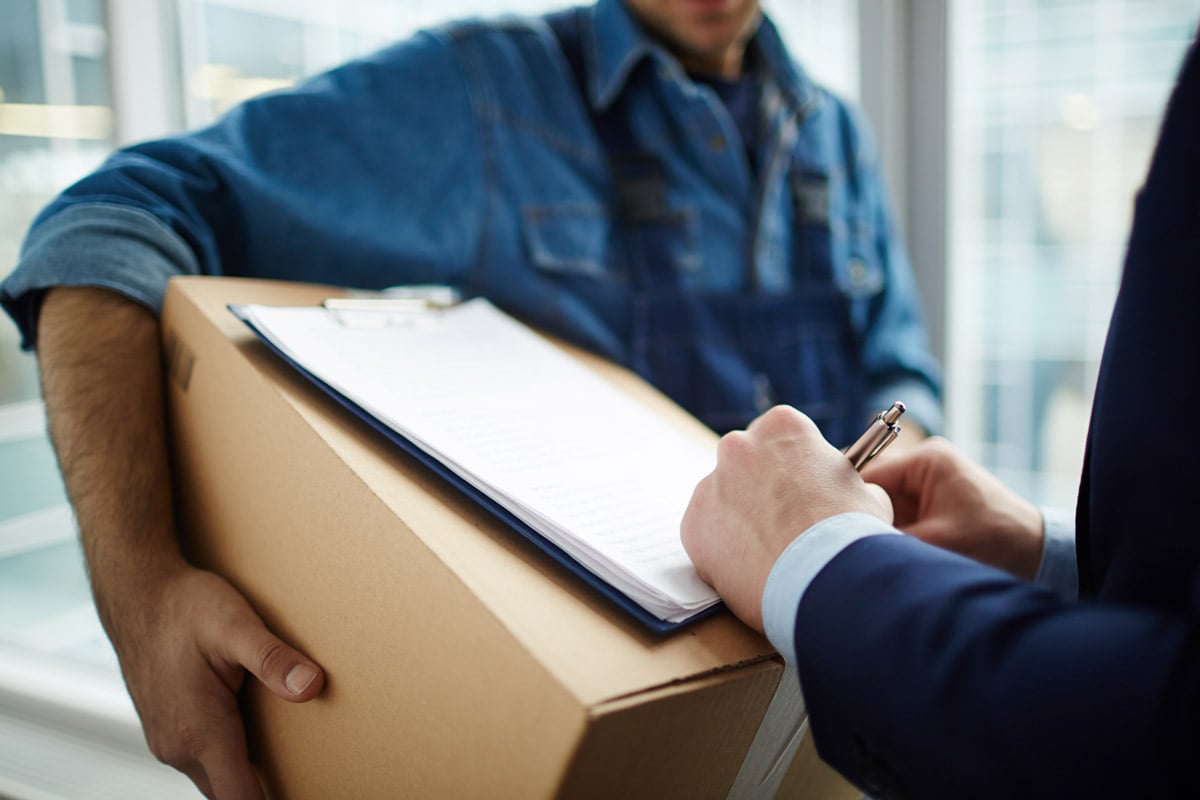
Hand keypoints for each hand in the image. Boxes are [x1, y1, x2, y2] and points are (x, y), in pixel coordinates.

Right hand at [113, 566, 323, 798]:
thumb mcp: (235, 625)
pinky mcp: (167, 732)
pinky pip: (204, 762)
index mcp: (201, 732)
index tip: (301, 793)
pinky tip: (253, 736)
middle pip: (230, 795)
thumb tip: (312, 687)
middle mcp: (179, 748)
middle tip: (307, 777)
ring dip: (245, 776)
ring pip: (216, 779)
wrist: (137, 596)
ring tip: (287, 764)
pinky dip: (229, 760)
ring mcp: (168, 743)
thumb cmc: (186, 608)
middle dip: (263, 791)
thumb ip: (273, 659)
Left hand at [680, 406, 892, 631]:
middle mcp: (738, 446)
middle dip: (759, 489)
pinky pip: (706, 535)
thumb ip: (842, 483)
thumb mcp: (866, 493)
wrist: (824, 578)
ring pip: (722, 500)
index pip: (780, 436)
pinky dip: (723, 550)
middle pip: (745, 464)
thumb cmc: (850, 534)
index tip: (800, 490)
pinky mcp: (692, 525)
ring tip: (770, 554)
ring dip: (740, 520)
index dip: (793, 466)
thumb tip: (841, 492)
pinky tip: (750, 568)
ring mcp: (710, 485)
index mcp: (781, 427)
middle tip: (783, 523)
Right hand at [862, 436, 1043, 579]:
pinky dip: (891, 533)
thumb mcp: (935, 541)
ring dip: (877, 527)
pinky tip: (885, 552)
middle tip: (848, 544)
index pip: (867, 474)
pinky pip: (897, 516)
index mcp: (927, 459)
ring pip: (881, 505)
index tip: (832, 529)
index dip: (847, 502)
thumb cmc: (996, 541)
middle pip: (871, 489)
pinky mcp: (931, 503)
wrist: (1037, 555)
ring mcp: (927, 484)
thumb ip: (887, 538)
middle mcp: (924, 465)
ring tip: (868, 551)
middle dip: (863, 517)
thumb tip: (844, 543)